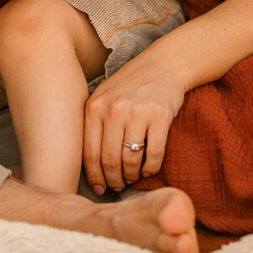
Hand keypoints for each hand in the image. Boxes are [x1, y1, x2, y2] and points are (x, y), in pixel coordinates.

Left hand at [83, 50, 185, 194]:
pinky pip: (154, 154)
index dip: (94, 177)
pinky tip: (149, 169)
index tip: (99, 188)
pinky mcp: (160, 115)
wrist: (162, 65)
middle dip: (114, 180)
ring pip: (131, 160)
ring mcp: (137, 111)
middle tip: (118, 186)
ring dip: (132, 176)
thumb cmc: (130, 85)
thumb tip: (91, 168)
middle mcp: (114, 108)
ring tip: (133, 177)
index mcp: (95, 106)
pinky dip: (151, 168)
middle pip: (110, 160)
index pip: (89, 153)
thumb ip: (94, 124)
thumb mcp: (104, 97)